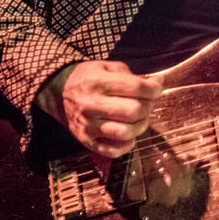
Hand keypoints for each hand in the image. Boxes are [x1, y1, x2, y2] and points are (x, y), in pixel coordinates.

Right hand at [45, 60, 162, 157]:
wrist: (59, 93)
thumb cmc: (89, 78)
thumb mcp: (108, 68)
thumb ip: (134, 76)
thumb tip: (159, 83)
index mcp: (98, 82)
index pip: (136, 87)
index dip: (154, 89)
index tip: (157, 89)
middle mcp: (91, 104)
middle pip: (133, 111)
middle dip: (148, 107)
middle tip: (147, 103)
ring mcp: (88, 125)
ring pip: (125, 133)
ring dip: (140, 126)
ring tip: (139, 119)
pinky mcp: (86, 141)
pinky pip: (113, 151)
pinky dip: (127, 145)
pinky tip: (129, 134)